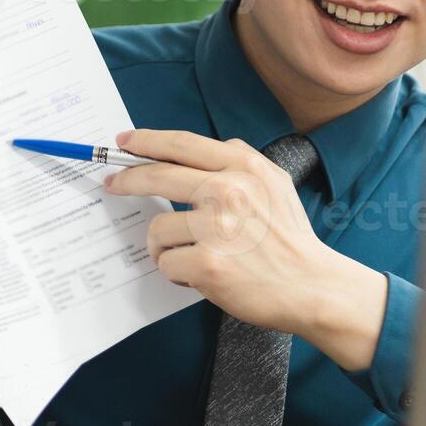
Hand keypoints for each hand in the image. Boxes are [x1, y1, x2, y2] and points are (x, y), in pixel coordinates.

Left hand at [106, 128, 388, 370]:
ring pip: (158, 229)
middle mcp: (228, 190)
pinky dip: (178, 271)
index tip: (126, 141)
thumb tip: (198, 154)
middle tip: (113, 184)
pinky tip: (201, 275)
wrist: (312, 285)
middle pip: (157, 176)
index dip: (148, 140)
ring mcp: (217, 227)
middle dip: (127, 179)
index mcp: (244, 167)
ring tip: (191, 255)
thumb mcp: (276, 184)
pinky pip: (167, 262)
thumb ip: (241, 163)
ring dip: (166, 245)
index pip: (183, 144)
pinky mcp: (207, 263)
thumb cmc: (291, 240)